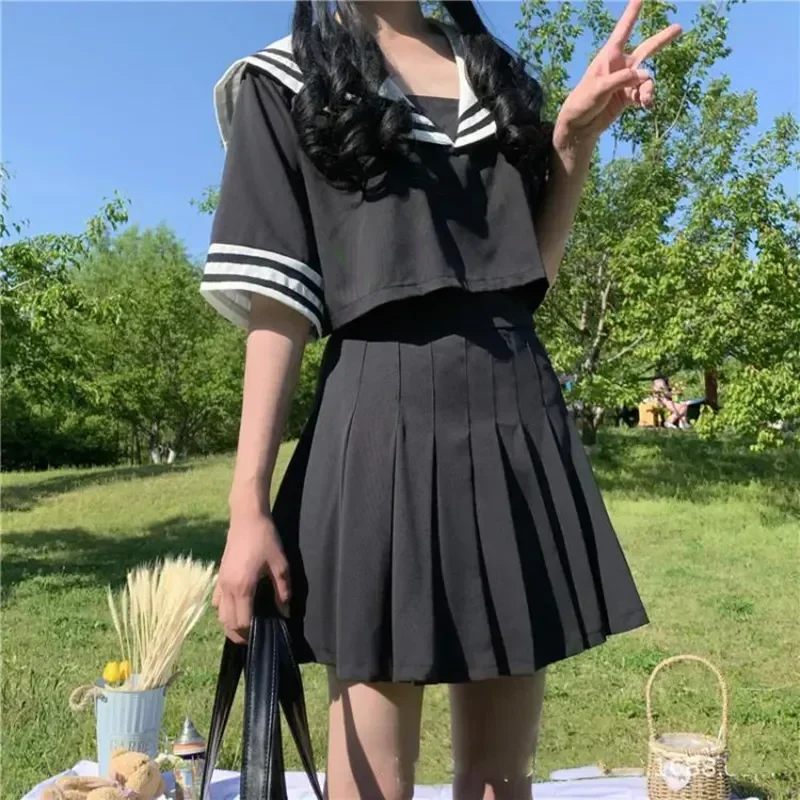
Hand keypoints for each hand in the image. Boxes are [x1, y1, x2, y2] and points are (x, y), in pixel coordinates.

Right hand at [213, 509, 290, 644]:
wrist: (247, 518)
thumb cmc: (266, 539)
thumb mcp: (280, 564)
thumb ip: (283, 590)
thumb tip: (285, 612)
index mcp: (243, 587)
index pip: (241, 622)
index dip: (251, 633)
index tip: (264, 634)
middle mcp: (227, 588)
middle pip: (227, 623)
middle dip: (239, 634)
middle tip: (255, 636)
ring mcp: (220, 582)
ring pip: (220, 615)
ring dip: (230, 624)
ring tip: (246, 626)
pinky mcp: (219, 576)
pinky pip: (216, 601)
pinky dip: (224, 610)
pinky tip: (237, 608)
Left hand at [553, 0, 681, 152]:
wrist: (579, 126)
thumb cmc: (583, 102)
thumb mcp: (600, 88)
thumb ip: (622, 79)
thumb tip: (647, 75)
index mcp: (609, 56)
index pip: (623, 31)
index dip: (632, 13)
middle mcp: (620, 66)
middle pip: (646, 49)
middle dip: (663, 39)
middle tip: (679, 28)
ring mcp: (626, 82)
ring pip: (646, 79)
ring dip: (648, 88)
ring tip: (646, 99)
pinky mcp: (628, 97)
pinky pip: (643, 94)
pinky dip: (646, 99)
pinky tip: (646, 105)